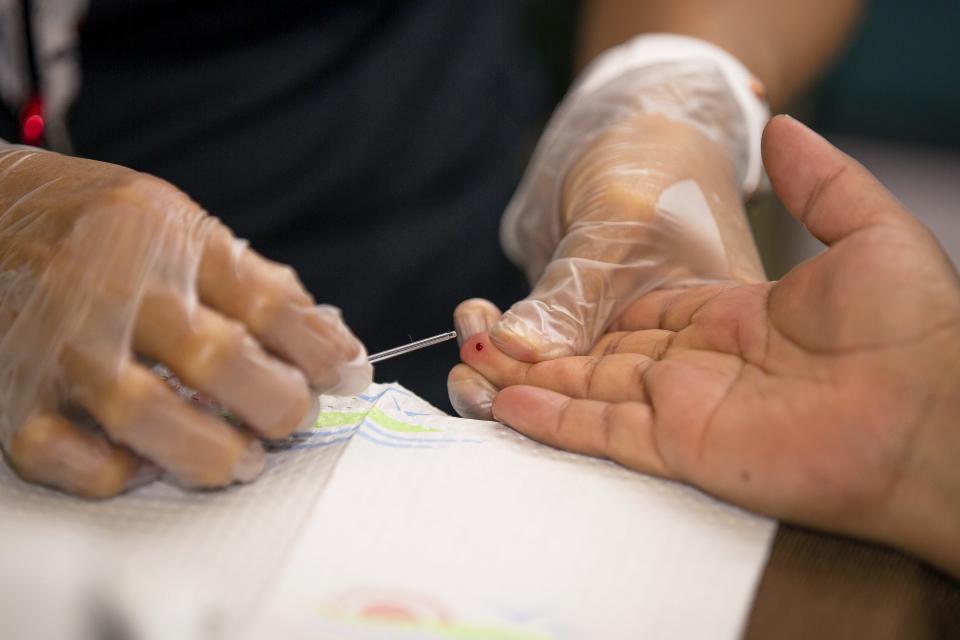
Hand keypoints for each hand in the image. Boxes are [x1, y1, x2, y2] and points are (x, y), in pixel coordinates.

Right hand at [0, 146, 370, 497]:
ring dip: (211, 452)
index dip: (323, 352)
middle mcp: (114, 286)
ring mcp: (60, 342)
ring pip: (145, 414)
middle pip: (218, 359)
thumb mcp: (179, 223)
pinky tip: (145, 465)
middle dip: (278, 405)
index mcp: (167, 237)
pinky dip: (115, 473)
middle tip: (293, 420)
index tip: (351, 377)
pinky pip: (63, 454)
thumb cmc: (98, 227)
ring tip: (244, 460)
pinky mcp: (12, 391)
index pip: (268, 301)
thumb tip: (331, 342)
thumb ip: (251, 280)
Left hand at [450, 53, 767, 416]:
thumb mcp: (623, 220)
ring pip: (549, 376)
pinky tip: (475, 313)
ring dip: (498, 361)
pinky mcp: (575, 318)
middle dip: (518, 388)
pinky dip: (496, 336)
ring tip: (473, 323)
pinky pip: (531, 346)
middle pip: (586, 403)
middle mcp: (666, 354)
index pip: (635, 405)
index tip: (496, 388)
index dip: (562, 411)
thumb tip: (517, 351)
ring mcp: (615, 337)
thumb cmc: (657, 161)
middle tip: (469, 363)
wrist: (639, 120)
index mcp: (709, 343)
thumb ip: (575, 294)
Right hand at [455, 116, 959, 577]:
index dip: (594, 309)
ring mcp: (689, 409)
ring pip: (591, 395)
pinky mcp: (685, 448)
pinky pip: (605, 434)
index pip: (642, 315)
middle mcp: (702, 367)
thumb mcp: (868, 229)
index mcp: (733, 321)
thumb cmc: (918, 327)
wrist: (938, 412)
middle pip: (602, 357)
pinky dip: (555, 422)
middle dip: (544, 350)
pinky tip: (510, 406)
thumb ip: (819, 179)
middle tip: (487, 340)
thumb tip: (783, 126)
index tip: (547, 305)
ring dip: (534, 383)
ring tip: (478, 369)